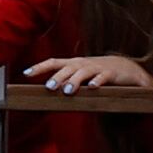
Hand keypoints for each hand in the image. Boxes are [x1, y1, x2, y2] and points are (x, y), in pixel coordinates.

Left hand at [26, 55, 152, 93]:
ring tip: (69, 90)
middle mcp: (84, 64)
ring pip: (85, 72)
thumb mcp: (79, 75)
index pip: (54, 62)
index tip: (26, 73)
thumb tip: (45, 91)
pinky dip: (99, 81)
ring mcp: (98, 67)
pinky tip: (93, 87)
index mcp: (74, 63)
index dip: (40, 67)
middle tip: (50, 86)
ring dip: (76, 80)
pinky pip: (104, 76)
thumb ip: (64, 81)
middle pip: (69, 67)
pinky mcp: (112, 73)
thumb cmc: (96, 73)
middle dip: (59, 76)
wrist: (126, 68)